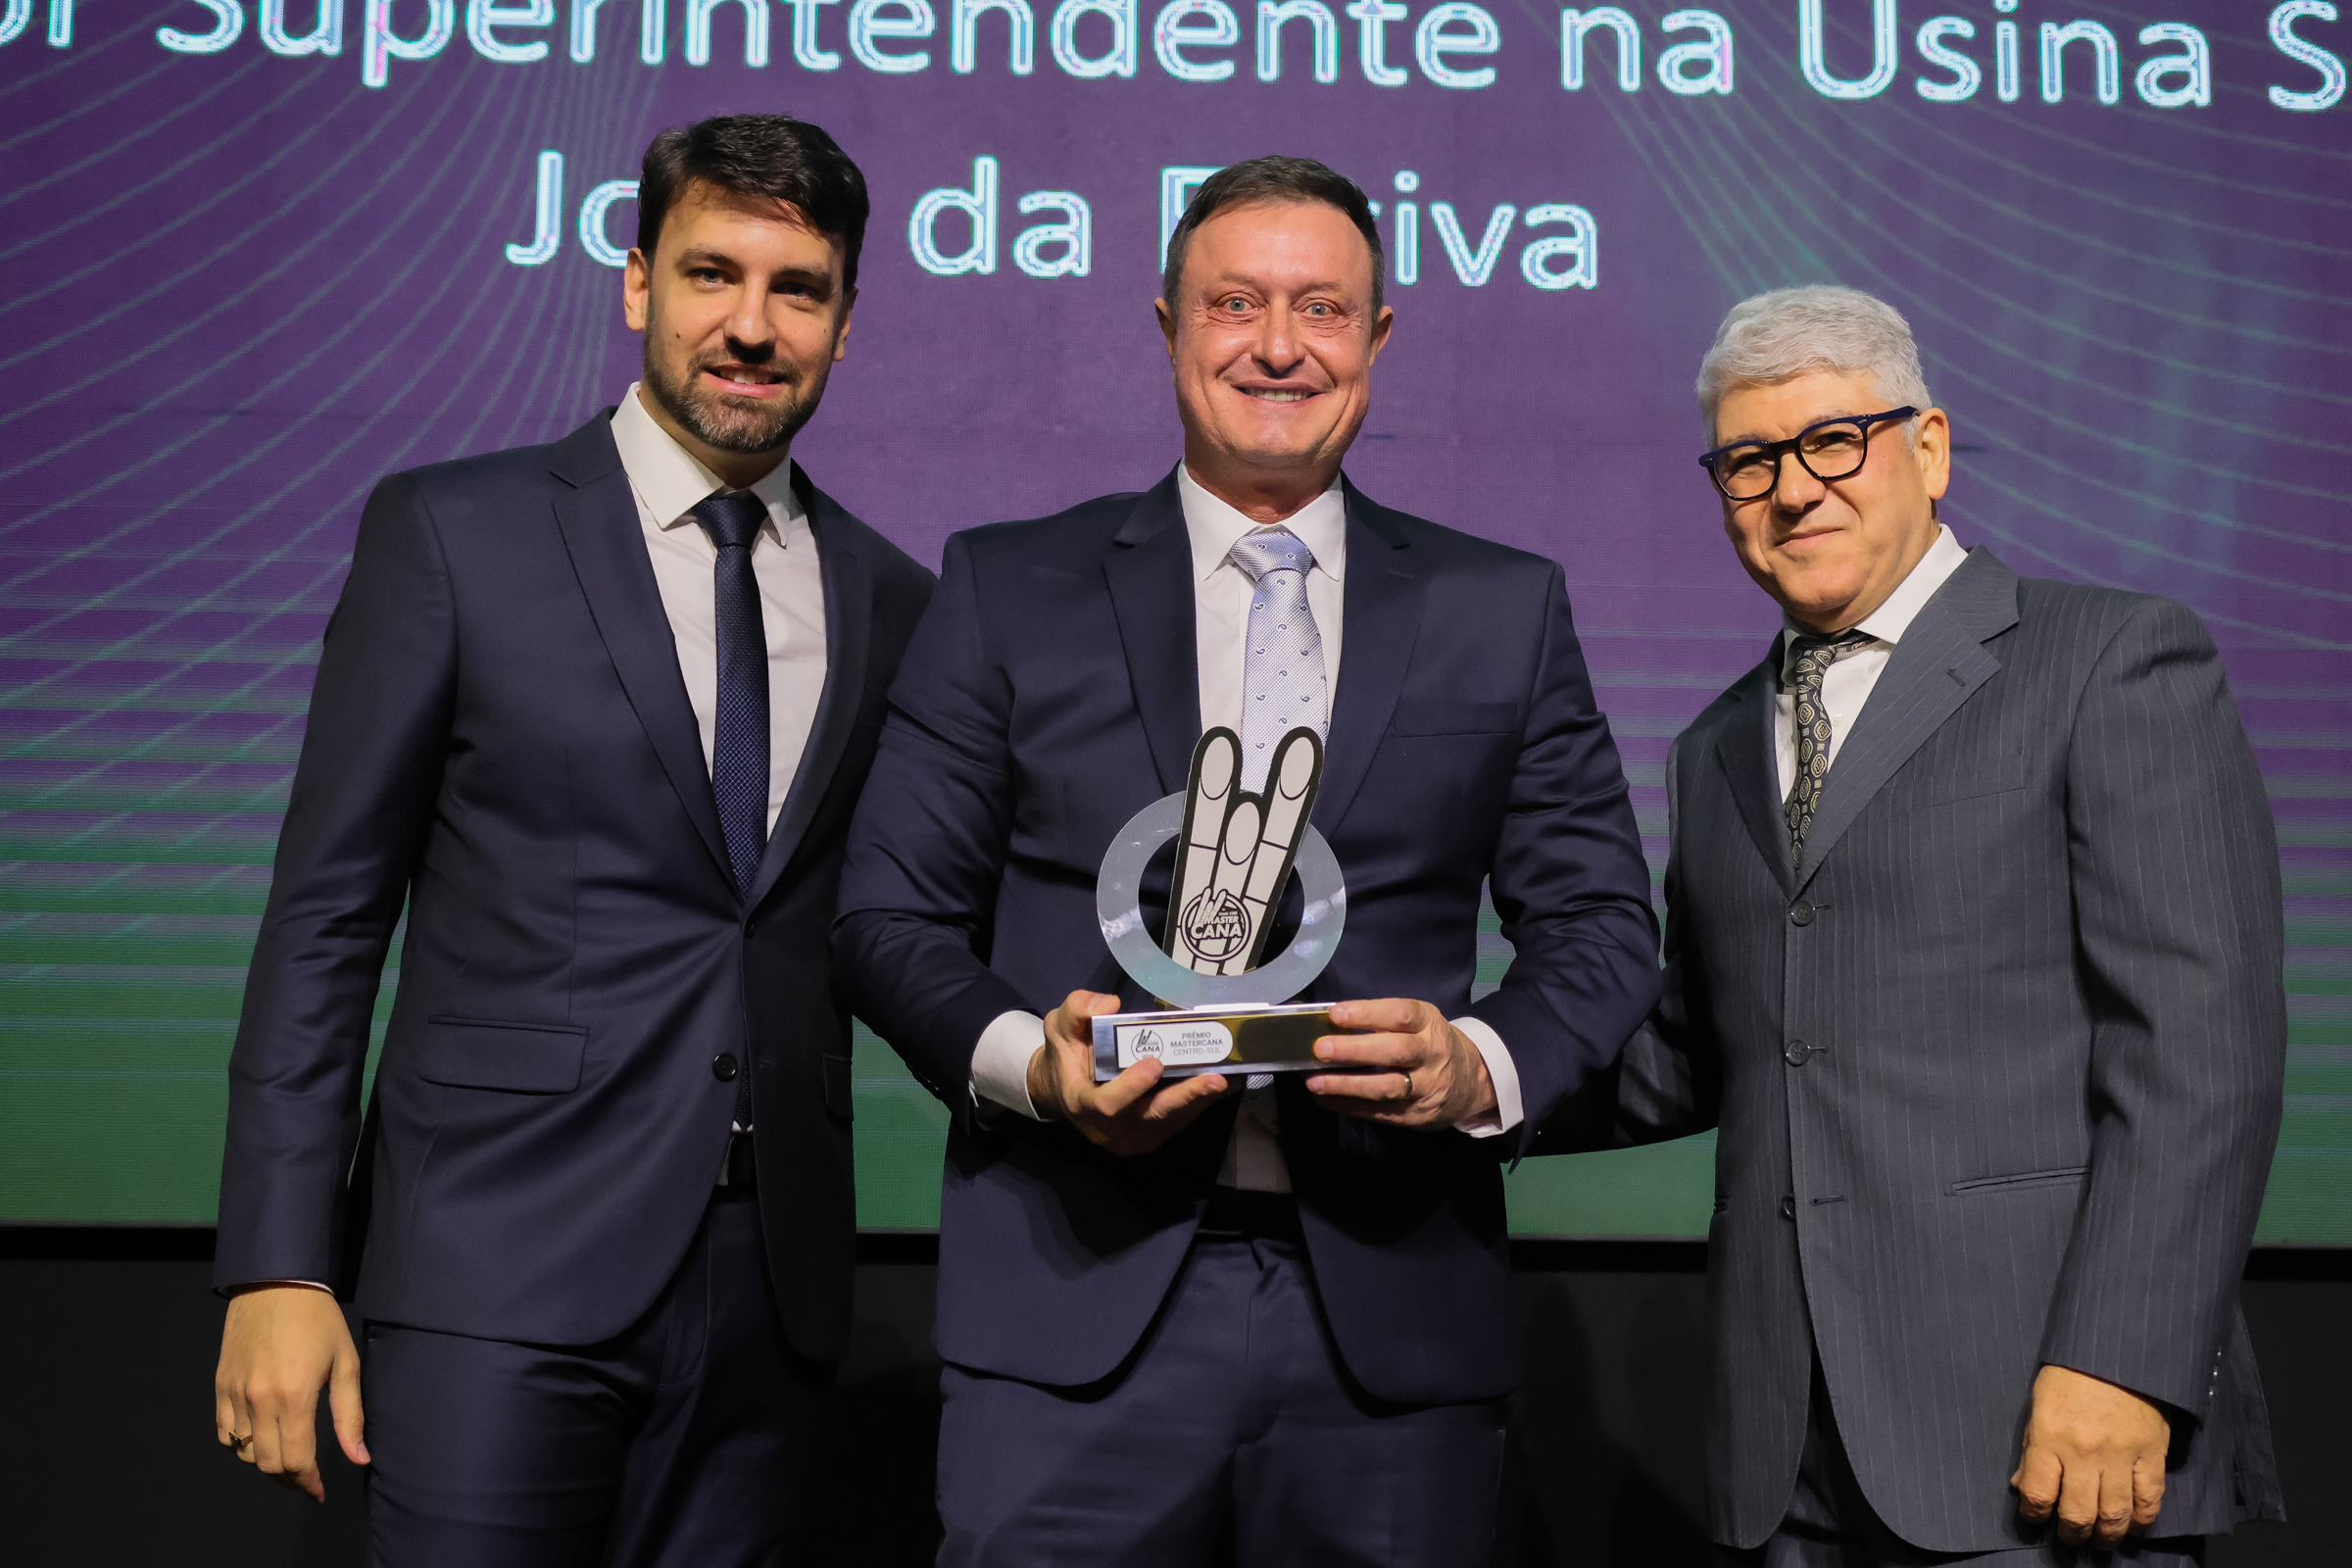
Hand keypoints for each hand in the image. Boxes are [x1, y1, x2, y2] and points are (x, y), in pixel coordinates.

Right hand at [214, 1284, 368, 1500]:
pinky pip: (223, 1433)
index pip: (296, 1460)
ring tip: (287, 1459)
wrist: (275, 1283)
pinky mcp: (220, 1386)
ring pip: (243, 1452)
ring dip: (265, 1463)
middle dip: (289, 1478)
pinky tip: (259, 1440)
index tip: (319, 1492)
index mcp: (294, 1396)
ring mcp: (234, 1394)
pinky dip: (239, 1445)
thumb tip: (359, 1458)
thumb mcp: (345, 1363)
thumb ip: (350, 1416)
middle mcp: (259, 1400)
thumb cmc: (319, 1320)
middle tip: (306, 1479)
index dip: (308, 1483)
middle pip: (268, 1463)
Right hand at [1027, 990, 1235, 1155]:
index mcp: (1082, 1104)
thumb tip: (1109, 1004)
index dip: (1131, 1087)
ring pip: (1173, 1119)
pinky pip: (1181, 1120)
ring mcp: (1134, 1137)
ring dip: (1204, 1098)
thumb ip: (1078, 1011)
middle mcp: (1109, 1130)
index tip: (1154, 1063)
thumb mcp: (1059, 1026)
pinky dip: (1204, 1101)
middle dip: (1185, 1097)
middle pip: (1152, 1117)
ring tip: (1233, 1076)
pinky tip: (1229, 1082)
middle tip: (1214, 1078)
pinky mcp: (1153, 1136)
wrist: (1066, 1090)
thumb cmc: (1066, 1055)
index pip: (1106, 1104)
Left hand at [1306, 998, 1496, 1128]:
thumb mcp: (1420, 1024)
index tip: (1335, 1014)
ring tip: (1315, 1082)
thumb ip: (1384, 1023)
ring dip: (1347, 1085)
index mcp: (1429, 1023)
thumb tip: (1329, 1025)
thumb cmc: (1430, 1044)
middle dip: (1355, 1050)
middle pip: (1394, 1052)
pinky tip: (1326, 1100)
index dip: (1367, 1013)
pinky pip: (1380, 1112)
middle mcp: (1431, 1054)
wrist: (1472, 1081)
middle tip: (1321, 1050)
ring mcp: (1426, 1088)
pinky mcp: (1417, 1115)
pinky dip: (1349, 1106)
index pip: (1400, 1014)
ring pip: (1388, 1087)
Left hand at [2011, 1364, 2169, 1546]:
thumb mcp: (2038, 1407)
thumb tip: (2022, 1486)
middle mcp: (2083, 1452)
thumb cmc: (2070, 1376)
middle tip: (2072, 1538)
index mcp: (2049, 1438)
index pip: (2037, 1494)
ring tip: (2101, 1540)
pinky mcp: (2152, 1454)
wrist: (2116, 1351)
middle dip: (2072, 1533)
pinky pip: (2149, 1499)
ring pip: (2114, 1513)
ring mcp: (2120, 1455)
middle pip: (2077, 1512)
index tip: (2036, 1519)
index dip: (2034, 1515)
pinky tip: (2133, 1526)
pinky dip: (2141, 1520)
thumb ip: (2031, 1449)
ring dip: (2106, 1535)